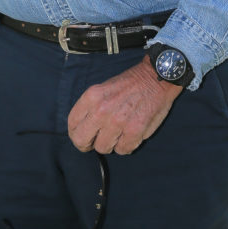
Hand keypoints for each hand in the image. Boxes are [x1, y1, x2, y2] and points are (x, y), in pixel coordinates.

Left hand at [67, 55, 181, 154]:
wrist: (155, 78)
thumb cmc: (129, 84)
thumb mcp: (102, 89)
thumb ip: (90, 108)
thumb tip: (82, 130)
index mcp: (92, 96)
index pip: (72, 124)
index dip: (76, 133)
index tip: (84, 136)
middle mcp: (102, 109)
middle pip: (81, 141)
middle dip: (88, 144)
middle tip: (96, 141)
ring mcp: (118, 121)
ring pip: (103, 148)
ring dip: (110, 144)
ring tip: (118, 133)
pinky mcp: (134, 131)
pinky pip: (123, 150)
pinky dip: (126, 146)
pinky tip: (130, 134)